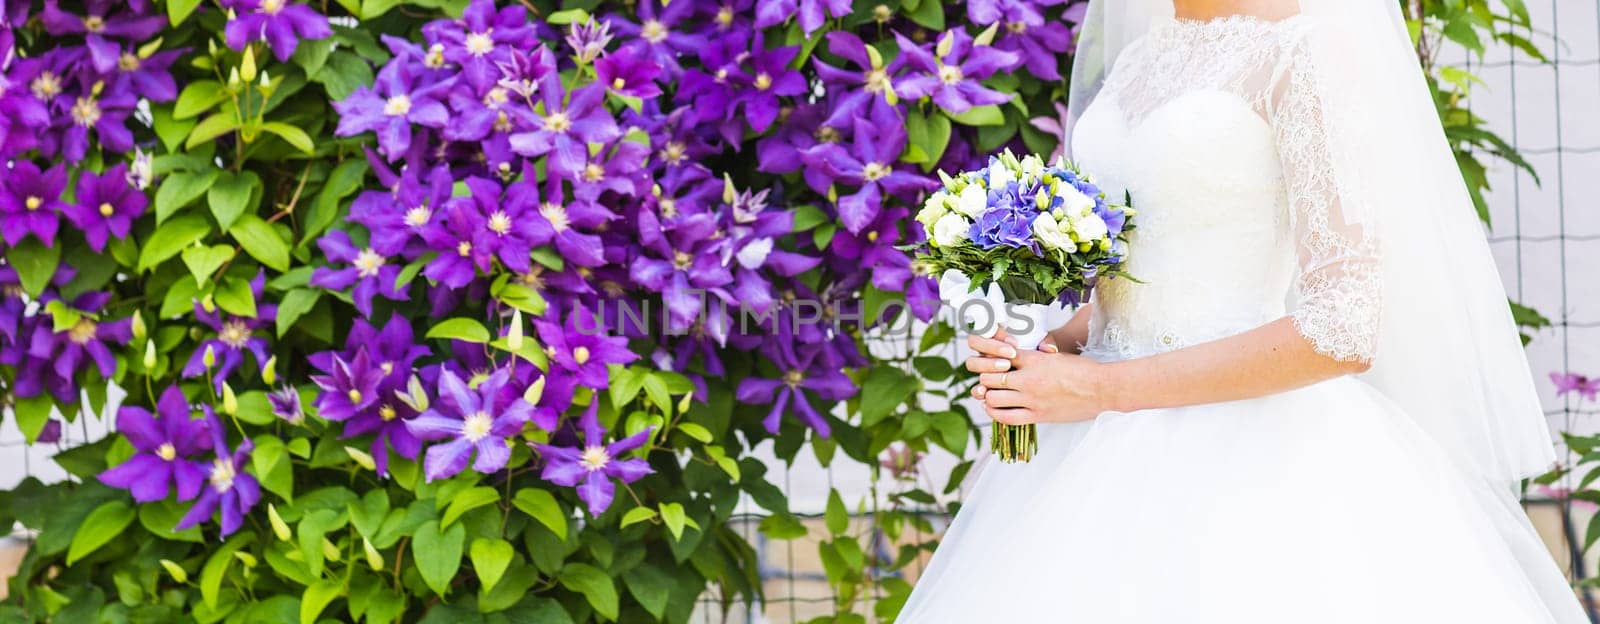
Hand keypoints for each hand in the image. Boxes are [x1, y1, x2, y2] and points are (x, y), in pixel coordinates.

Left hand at [965, 329, 1112, 424]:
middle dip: (985, 378)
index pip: (999, 355)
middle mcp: (1029, 378)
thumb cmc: (1082, 370)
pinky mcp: (1038, 415)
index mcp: (1034, 359)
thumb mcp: (1056, 355)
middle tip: (986, 379)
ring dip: (988, 396)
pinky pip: (1007, 417)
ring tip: (989, 394)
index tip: (989, 361)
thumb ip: (1035, 355)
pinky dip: (995, 413)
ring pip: (993, 398)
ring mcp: (1032, 398)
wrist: (1101, 388)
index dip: (990, 358)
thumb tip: (1019, 352)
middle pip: (990, 377)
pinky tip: (993, 408)